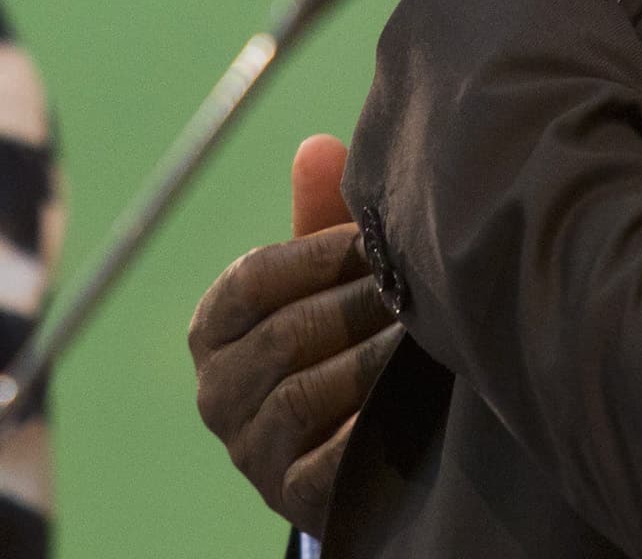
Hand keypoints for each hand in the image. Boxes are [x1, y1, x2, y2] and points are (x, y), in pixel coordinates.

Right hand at [189, 137, 396, 534]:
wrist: (344, 444)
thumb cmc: (334, 334)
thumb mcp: (323, 279)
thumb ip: (320, 218)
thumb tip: (317, 145)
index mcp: (211, 329)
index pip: (253, 280)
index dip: (318, 254)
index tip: (375, 239)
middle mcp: (216, 393)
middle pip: (286, 335)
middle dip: (360, 304)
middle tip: (421, 282)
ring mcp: (249, 450)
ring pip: (308, 393)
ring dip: (375, 359)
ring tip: (429, 332)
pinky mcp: (289, 497)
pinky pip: (328, 460)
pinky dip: (370, 427)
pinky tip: (414, 399)